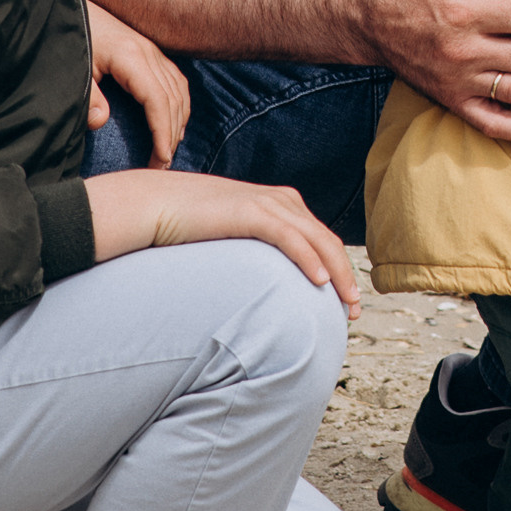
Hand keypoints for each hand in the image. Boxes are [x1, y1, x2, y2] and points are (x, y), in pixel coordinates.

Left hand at [83, 0, 192, 164]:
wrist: (70, 4)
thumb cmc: (71, 35)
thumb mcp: (74, 67)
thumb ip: (88, 97)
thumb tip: (102, 122)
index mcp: (131, 57)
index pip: (158, 100)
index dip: (163, 131)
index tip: (161, 157)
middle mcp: (148, 52)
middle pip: (173, 99)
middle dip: (171, 134)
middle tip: (160, 165)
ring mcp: (151, 49)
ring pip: (179, 90)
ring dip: (178, 121)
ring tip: (168, 149)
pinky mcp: (149, 50)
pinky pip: (175, 79)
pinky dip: (179, 104)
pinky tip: (173, 121)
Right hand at [85, 168, 359, 311]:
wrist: (156, 205)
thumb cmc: (189, 228)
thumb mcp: (232, 239)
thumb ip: (254, 253)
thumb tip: (263, 285)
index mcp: (280, 205)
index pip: (321, 239)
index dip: (339, 269)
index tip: (346, 301)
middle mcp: (281, 201)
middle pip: (327, 241)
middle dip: (346, 276)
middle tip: (355, 309)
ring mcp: (268, 204)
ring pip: (317, 240)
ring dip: (337, 273)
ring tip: (346, 303)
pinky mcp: (252, 212)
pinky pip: (290, 238)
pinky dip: (309, 259)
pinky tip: (320, 282)